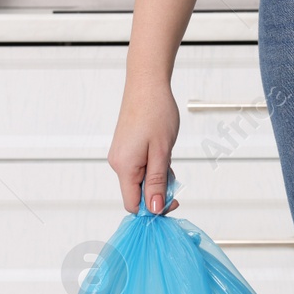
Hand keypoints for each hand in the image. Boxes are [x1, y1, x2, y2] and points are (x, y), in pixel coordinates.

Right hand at [109, 79, 179, 213]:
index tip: (172, 201)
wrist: (147, 84)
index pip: (133, 205)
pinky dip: (154, 167)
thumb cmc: (156, 113)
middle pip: (137, 194)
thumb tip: (153, 209)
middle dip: (158, 191)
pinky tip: (163, 154)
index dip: (152, 209)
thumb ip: (157, 183)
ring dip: (158, 178)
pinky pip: (140, 168)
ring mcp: (121, 156)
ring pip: (141, 181)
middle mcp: (118, 163)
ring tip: (168, 157)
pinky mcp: (126, 149)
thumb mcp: (162, 152)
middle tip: (174, 178)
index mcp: (125, 167)